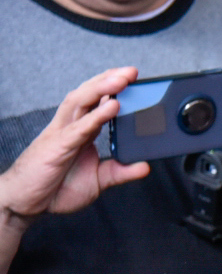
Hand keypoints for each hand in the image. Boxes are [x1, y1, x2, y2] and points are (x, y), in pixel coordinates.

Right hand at [0, 66, 146, 224]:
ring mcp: (62, 134)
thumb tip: (145, 166)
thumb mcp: (98, 180)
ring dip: (102, 89)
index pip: (97, 103)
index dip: (113, 89)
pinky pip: (78, 128)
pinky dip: (96, 116)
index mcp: (81, 131)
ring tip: (122, 80)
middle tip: (132, 71)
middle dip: (109, 80)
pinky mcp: (58, 147)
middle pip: (89, 95)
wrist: (25, 202)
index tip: (134, 79)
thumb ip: (120, 171)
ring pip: (80, 103)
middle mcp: (70, 127)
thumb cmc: (55, 188)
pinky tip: (112, 107)